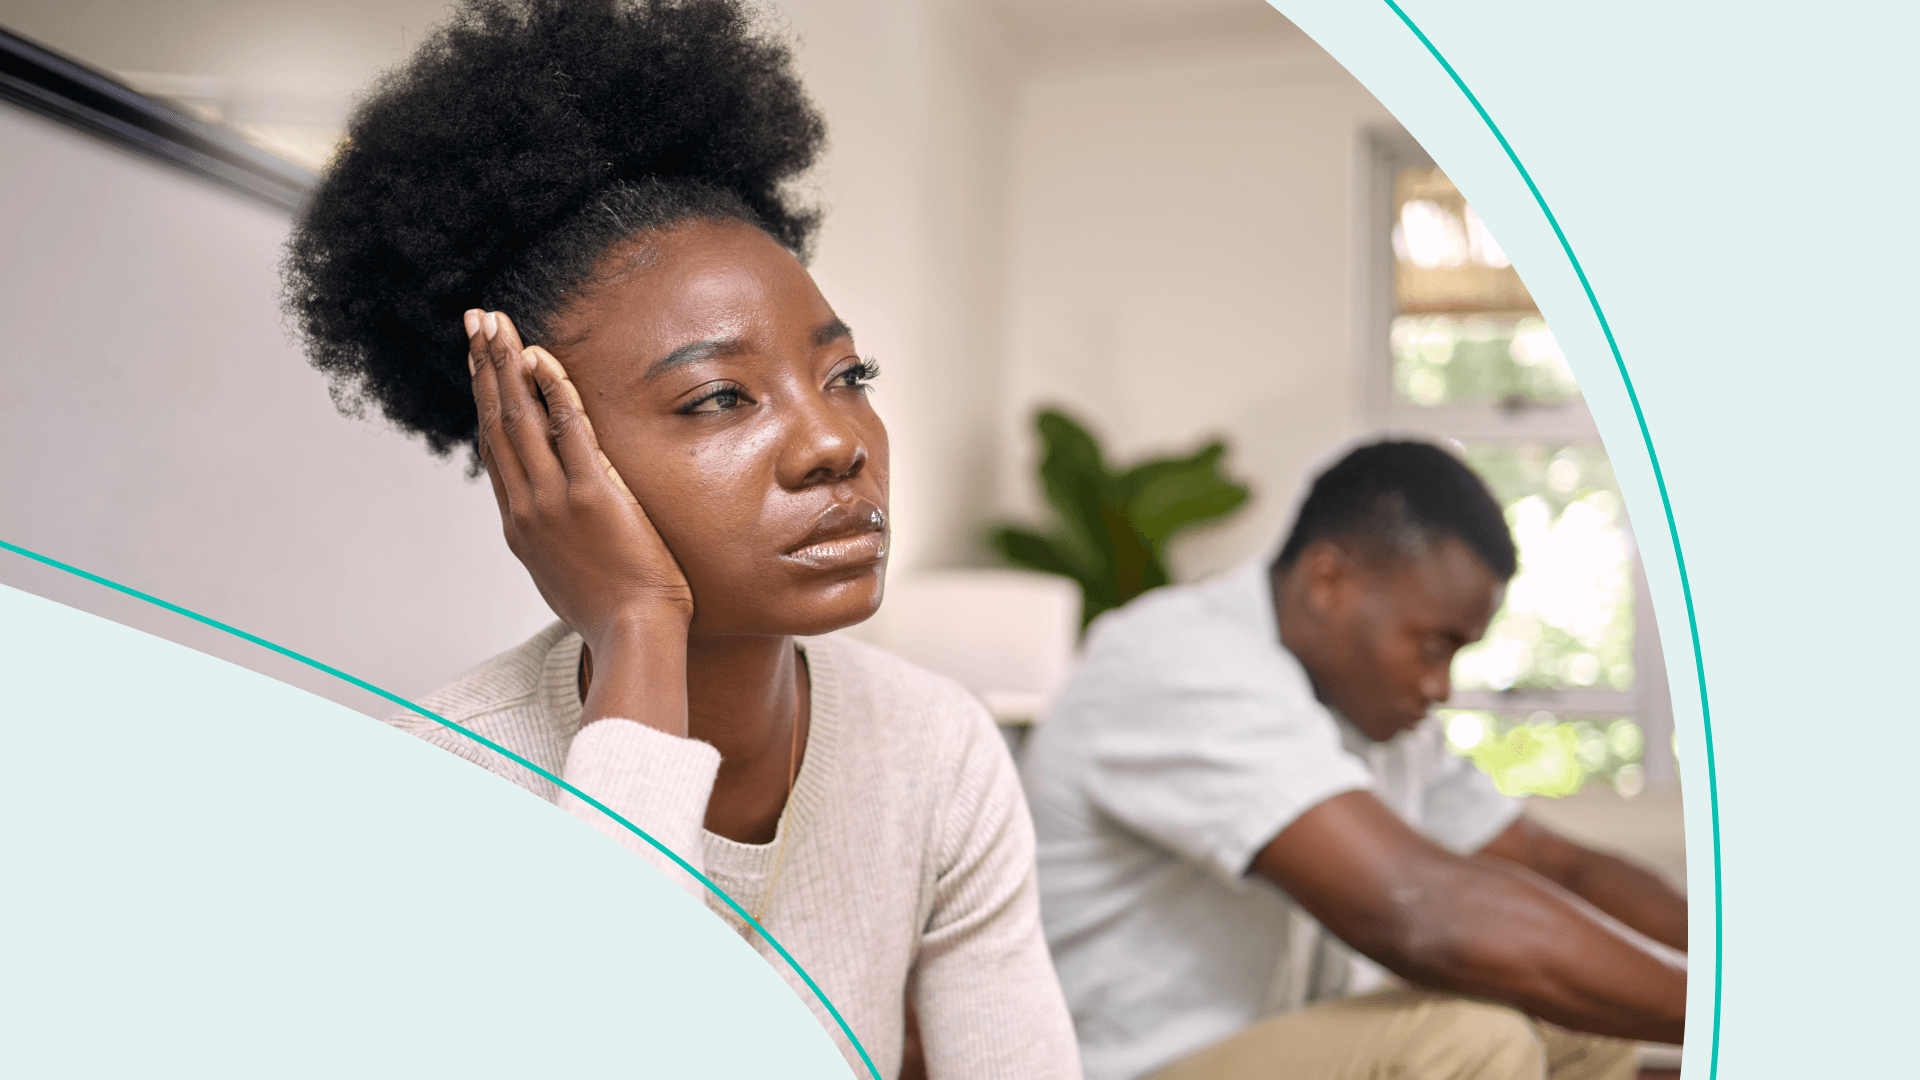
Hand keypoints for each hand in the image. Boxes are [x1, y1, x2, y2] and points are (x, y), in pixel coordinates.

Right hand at [466, 309, 694, 652]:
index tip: (480, 366)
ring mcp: (554, 499)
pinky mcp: (591, 494)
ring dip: (505, 364)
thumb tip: (565, 530)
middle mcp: (526, 507)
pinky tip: (539, 356)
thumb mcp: (569, 576)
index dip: (485, 402)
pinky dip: (551, 388)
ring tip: (493, 323)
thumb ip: (559, 543)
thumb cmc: (614, 614)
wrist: (634, 635)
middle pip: (496, 423)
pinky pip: (568, 428)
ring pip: (519, 417)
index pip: (496, 450)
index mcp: (519, 526)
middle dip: (484, 367)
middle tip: (474, 323)